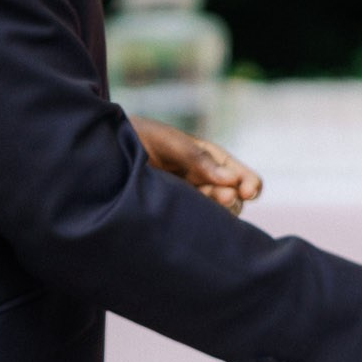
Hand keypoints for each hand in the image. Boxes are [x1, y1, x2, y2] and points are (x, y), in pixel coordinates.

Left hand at [129, 115, 260, 215]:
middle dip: (232, 199)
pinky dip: (198, 223)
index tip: (248, 191)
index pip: (243, 177)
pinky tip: (192, 220)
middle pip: (234, 200)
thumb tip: (232, 181)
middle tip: (224, 196)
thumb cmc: (146, 137)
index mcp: (213, 162)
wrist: (112, 148)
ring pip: (216, 214)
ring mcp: (190, 198)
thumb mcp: (175, 144)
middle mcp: (206, 182)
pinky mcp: (173, 213)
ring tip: (208, 204)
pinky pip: (194, 222)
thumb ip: (202, 161)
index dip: (250, 184)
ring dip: (217, 211)